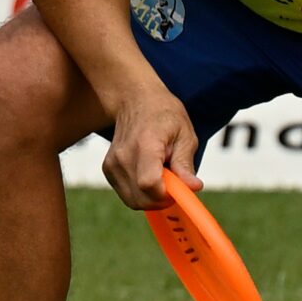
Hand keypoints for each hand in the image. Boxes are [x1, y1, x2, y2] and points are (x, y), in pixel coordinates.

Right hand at [101, 87, 200, 209]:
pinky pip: (127, 194)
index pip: (148, 183)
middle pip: (141, 198)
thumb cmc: (164, 115)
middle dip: (162, 199)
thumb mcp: (184, 134)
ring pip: (133, 200)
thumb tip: (193, 187)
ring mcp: (112, 164)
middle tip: (174, 182)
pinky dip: (141, 192)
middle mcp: (123, 156)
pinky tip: (149, 173)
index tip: (179, 187)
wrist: (135, 100)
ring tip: (161, 173)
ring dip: (151, 196)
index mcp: (145, 144)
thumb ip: (185, 163)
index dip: (166, 194)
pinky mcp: (108, 170)